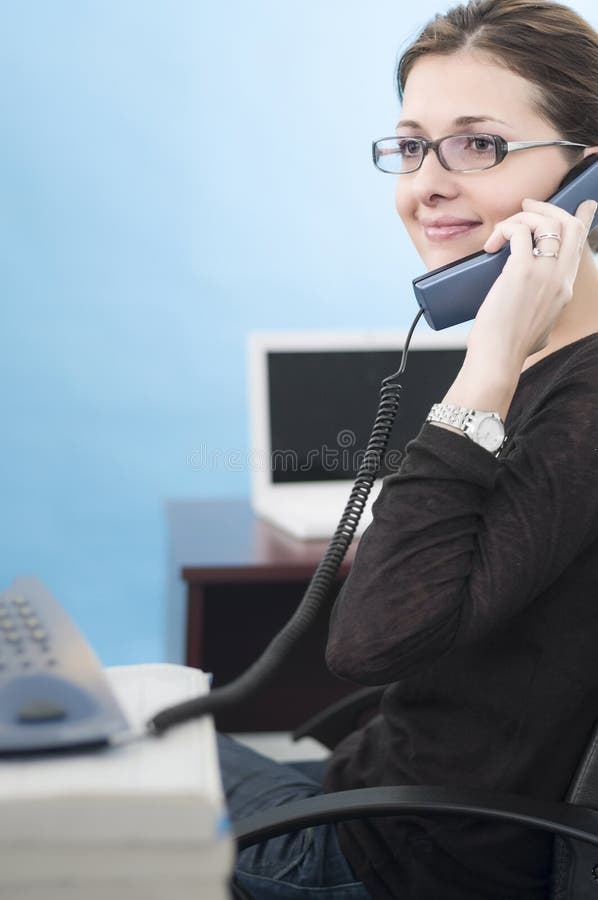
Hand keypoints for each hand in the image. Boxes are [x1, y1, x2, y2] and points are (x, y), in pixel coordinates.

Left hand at [468, 197, 596, 363]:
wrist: (498, 358)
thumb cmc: (509, 350)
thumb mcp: (540, 331)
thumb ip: (543, 318)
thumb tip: (536, 321)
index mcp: (565, 290)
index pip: (579, 246)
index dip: (582, 220)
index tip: (584, 205)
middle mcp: (560, 278)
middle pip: (569, 226)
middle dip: (548, 209)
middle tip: (526, 206)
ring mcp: (544, 273)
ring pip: (546, 222)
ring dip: (523, 217)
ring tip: (501, 230)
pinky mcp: (521, 270)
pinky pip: (518, 231)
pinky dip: (504, 230)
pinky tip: (490, 246)